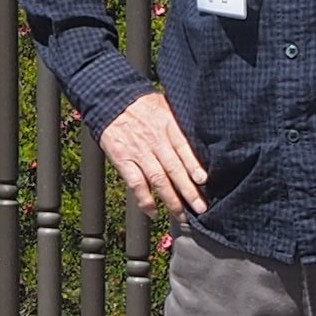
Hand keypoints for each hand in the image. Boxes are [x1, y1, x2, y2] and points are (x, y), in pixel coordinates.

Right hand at [98, 90, 209, 216]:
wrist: (111, 99)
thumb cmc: (142, 104)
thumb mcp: (166, 106)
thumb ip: (181, 124)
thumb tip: (202, 141)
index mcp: (168, 125)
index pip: (184, 147)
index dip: (194, 165)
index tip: (204, 181)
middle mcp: (154, 140)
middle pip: (174, 169)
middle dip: (189, 191)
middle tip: (201, 208)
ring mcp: (139, 152)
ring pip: (158, 180)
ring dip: (171, 200)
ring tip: (183, 216)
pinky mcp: (123, 160)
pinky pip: (136, 183)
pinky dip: (145, 200)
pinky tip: (153, 212)